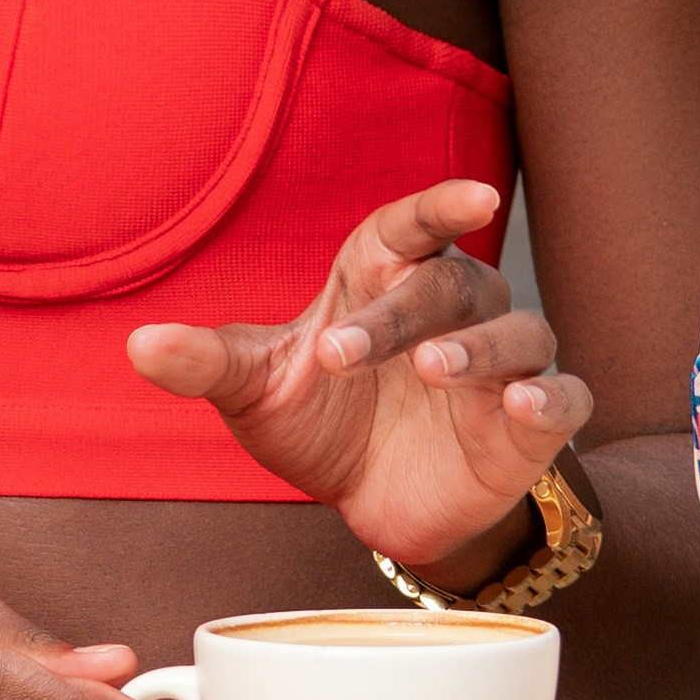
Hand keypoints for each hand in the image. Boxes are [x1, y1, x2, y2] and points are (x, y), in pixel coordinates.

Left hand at [126, 179, 589, 590]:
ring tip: (436, 370)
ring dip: (481, 348)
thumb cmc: (322, 422)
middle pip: (451, 284)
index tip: (473, 196)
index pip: (417, 227)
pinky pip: (563, 398)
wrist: (373, 503)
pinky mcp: (529, 426)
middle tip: (342, 355)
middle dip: (402, 315)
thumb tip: (136, 345)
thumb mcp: (256, 391)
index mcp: (387, 279)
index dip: (443, 205)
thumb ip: (205, 363)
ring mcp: (500, 366)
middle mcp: (456, 309)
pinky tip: (524, 405)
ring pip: (518, 333)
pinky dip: (550, 398)